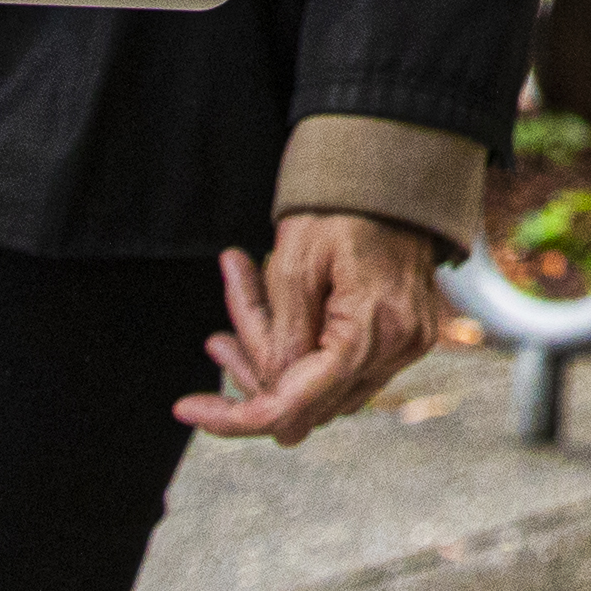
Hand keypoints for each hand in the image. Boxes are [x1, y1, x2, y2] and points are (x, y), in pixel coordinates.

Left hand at [183, 210, 445, 442]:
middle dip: (253, 374)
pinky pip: (342, 371)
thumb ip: (278, 338)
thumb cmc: (341, 209)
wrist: (395, 174)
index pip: (293, 405)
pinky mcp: (403, 340)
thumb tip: (268, 396)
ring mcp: (405, 347)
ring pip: (321, 392)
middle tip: (216, 340)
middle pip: (304, 403)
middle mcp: (396, 349)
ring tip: (235, 324)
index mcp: (370, 331)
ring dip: (273, 365)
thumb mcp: (293, 264)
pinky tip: (273, 321)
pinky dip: (303, 355)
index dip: (234, 416)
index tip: (186, 408)